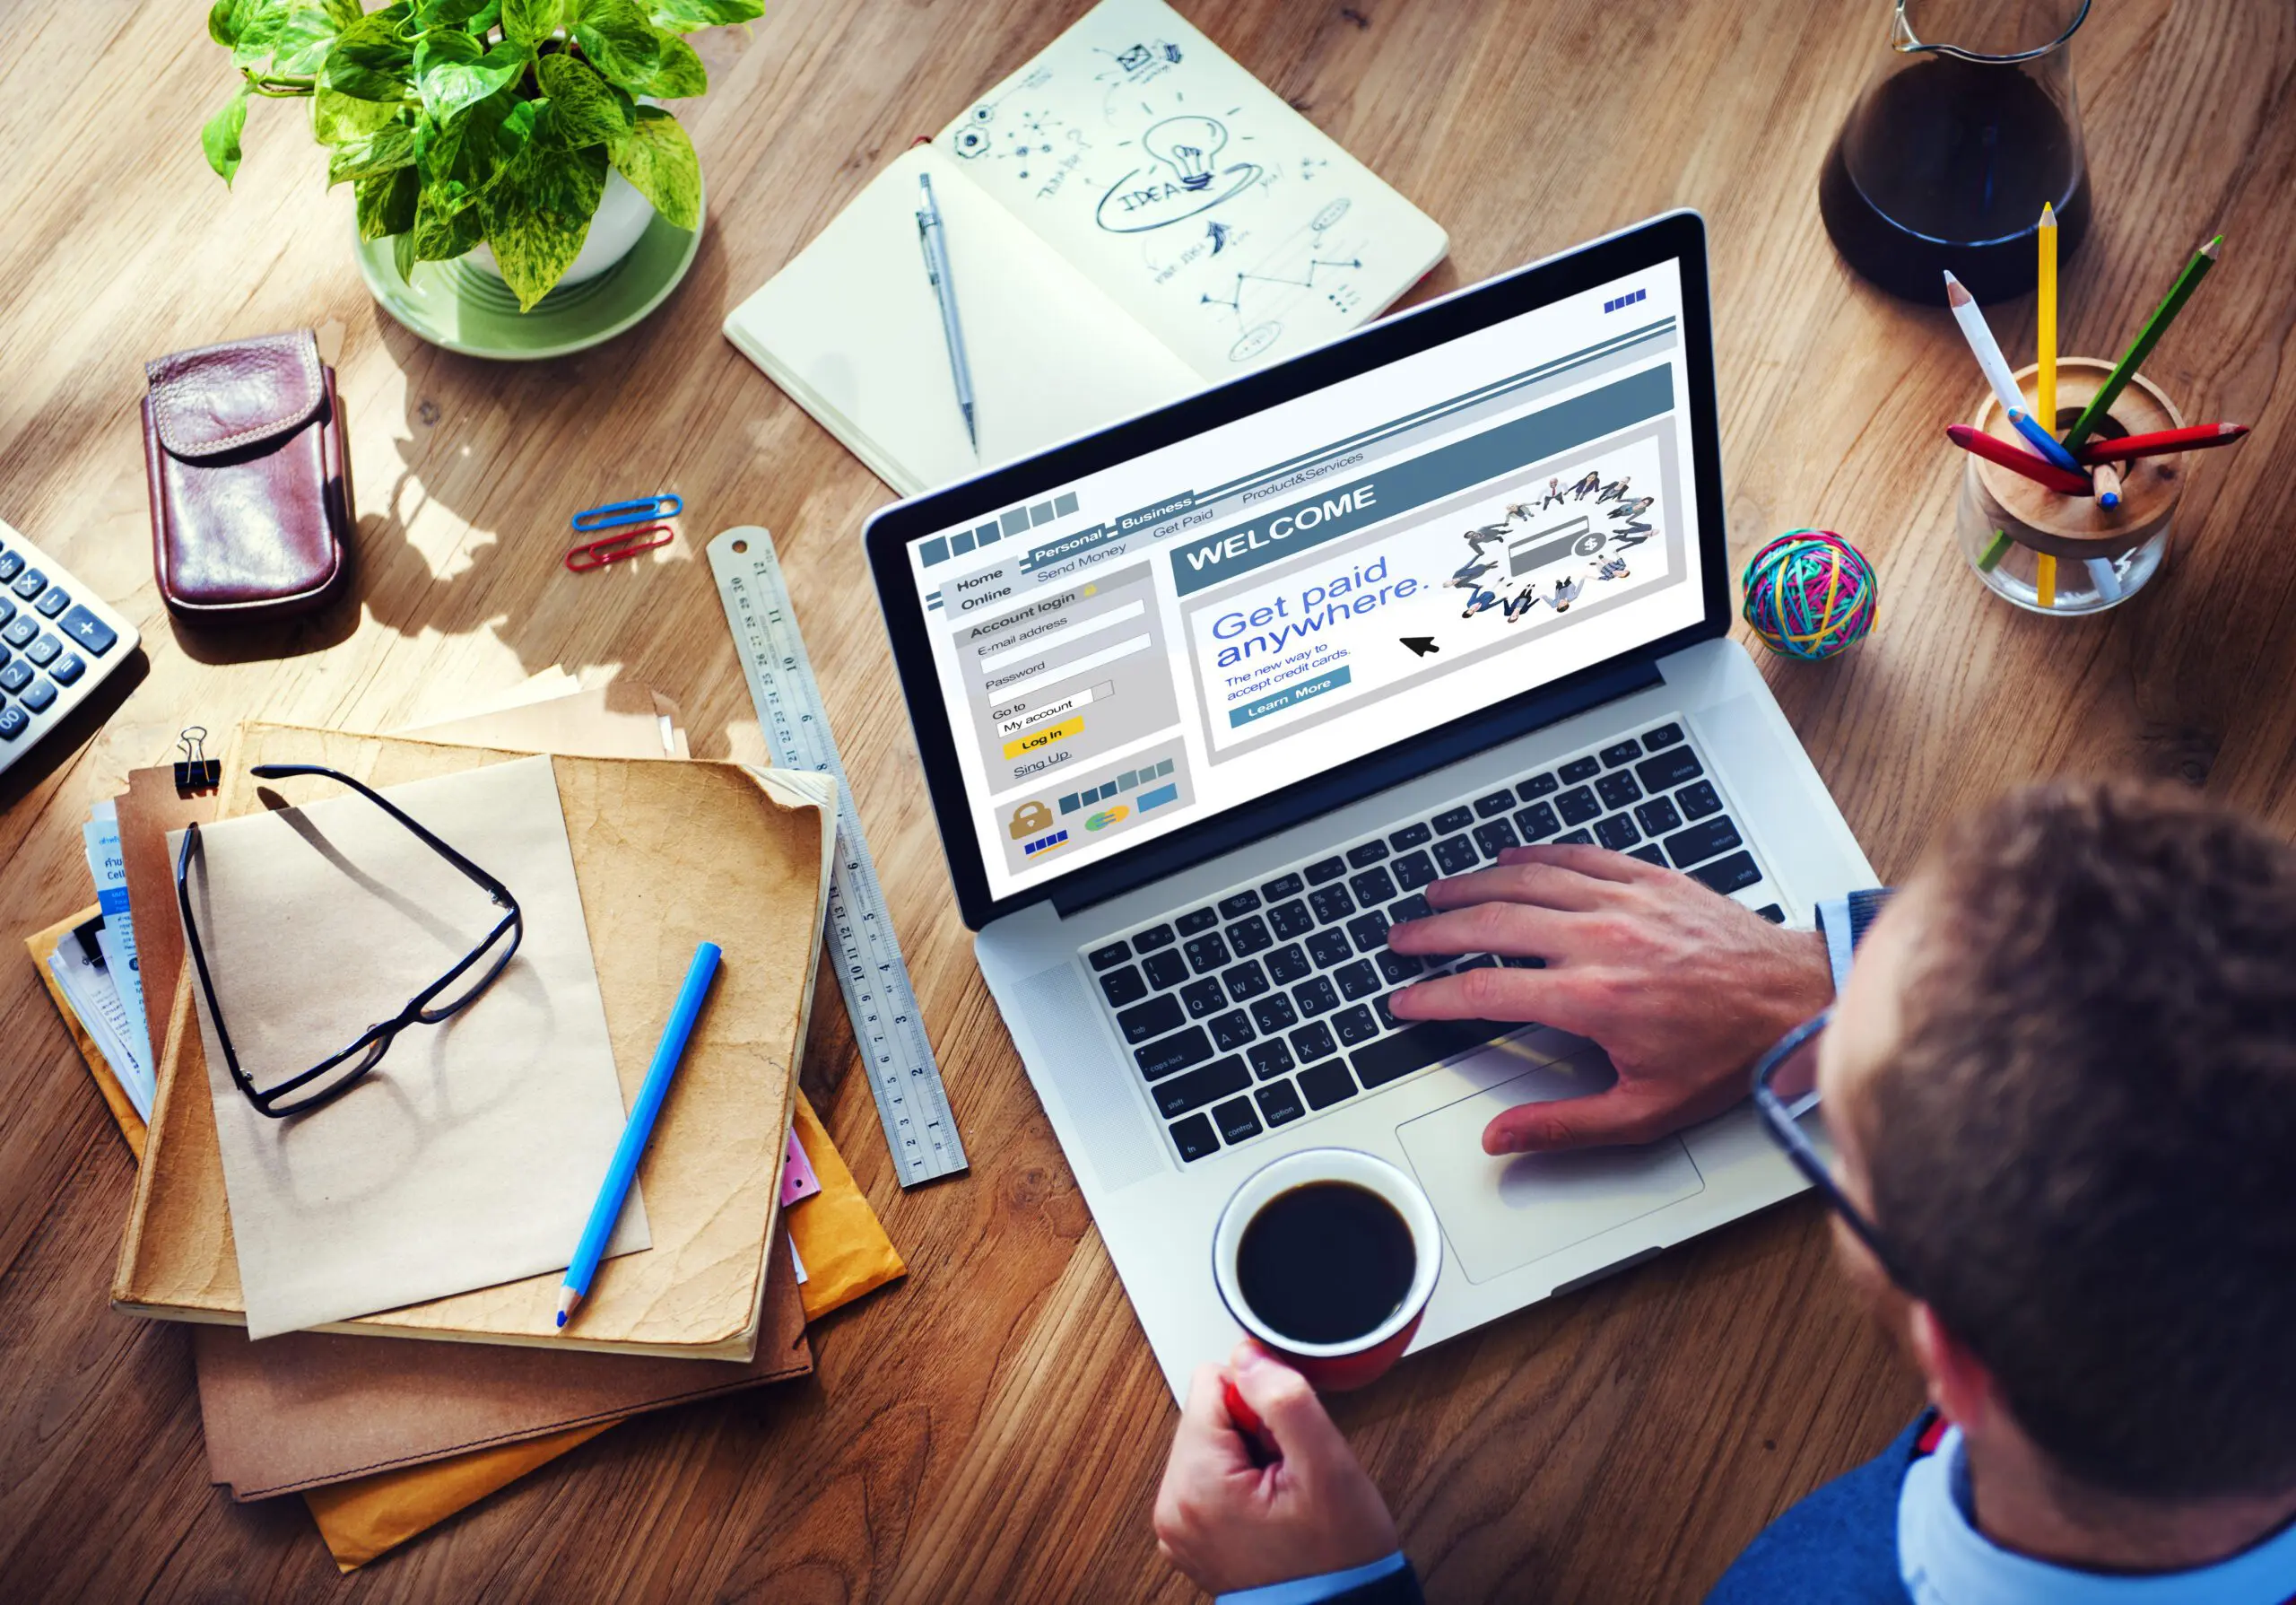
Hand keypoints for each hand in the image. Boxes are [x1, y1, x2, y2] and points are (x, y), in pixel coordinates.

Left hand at [1153, 1342, 1397, 1594]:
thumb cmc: (1339, 1558)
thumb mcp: (1327, 1467)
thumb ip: (1284, 1399)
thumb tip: (1247, 1353)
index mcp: (1194, 1484)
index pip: (1211, 1382)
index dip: (1260, 1403)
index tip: (1285, 1445)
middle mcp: (1172, 1506)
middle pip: (1207, 1412)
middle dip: (1254, 1431)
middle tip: (1288, 1475)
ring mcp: (1178, 1525)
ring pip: (1211, 1440)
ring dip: (1250, 1454)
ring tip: (1282, 1495)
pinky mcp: (1190, 1534)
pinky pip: (1210, 1475)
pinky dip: (1242, 1480)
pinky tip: (1271, 1507)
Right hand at [1386, 843, 1831, 1154]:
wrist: (1798, 1001)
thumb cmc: (1731, 1055)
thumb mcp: (1646, 1111)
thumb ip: (1564, 1126)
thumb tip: (1502, 1139)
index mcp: (1592, 999)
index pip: (1485, 991)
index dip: (1433, 997)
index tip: (1406, 1001)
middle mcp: (1600, 940)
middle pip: (1491, 924)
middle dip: (1434, 932)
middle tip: (1402, 939)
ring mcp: (1623, 902)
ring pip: (1525, 881)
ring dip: (1472, 886)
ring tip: (1437, 895)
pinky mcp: (1649, 879)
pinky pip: (1575, 857)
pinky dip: (1533, 855)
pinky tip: (1508, 858)